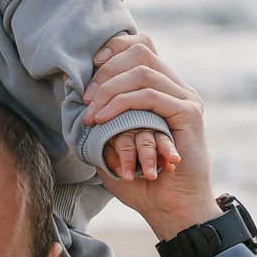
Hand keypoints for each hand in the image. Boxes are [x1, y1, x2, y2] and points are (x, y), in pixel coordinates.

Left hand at [84, 33, 219, 241]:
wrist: (172, 209)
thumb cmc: (141, 181)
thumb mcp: (111, 141)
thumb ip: (98, 113)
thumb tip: (68, 86)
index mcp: (163, 88)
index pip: (141, 46)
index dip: (112, 49)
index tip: (87, 70)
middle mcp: (177, 88)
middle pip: (141, 51)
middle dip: (105, 71)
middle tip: (84, 98)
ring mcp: (185, 99)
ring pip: (142, 72)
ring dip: (108, 90)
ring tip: (90, 115)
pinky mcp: (188, 114)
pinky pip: (150, 96)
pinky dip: (120, 104)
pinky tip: (102, 121)